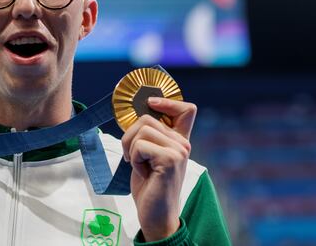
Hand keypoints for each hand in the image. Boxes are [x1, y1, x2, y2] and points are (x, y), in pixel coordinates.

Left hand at [121, 97, 196, 240]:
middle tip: (133, 158)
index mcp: (179, 140)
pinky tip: (144, 174)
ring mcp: (179, 150)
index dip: (167, 101)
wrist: (156, 215)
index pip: (186, 109)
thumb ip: (149, 137)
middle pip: (147, 117)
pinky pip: (140, 145)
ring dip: (131, 149)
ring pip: (141, 130)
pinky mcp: (170, 159)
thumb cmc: (149, 185)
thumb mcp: (148, 156)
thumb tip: (135, 115)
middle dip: (129, 136)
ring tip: (140, 166)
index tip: (150, 102)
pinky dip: (134, 159)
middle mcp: (183, 143)